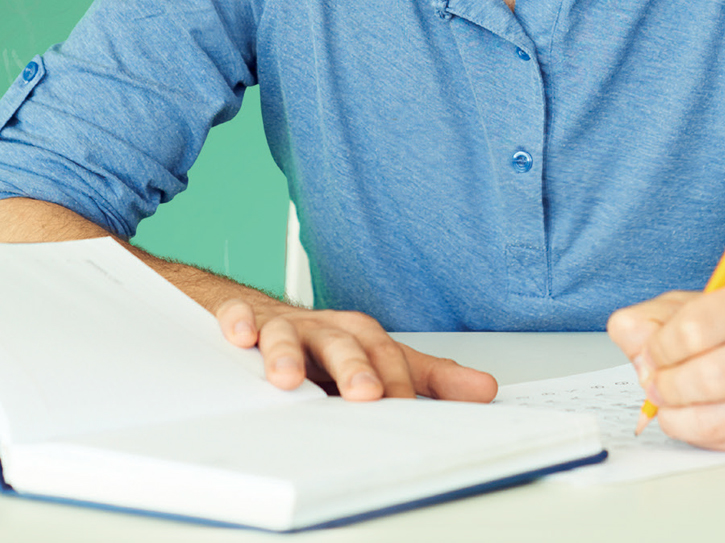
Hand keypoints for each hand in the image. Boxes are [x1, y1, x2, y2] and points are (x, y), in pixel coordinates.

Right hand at [215, 296, 496, 401]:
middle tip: (365, 394)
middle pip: (343, 343)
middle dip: (354, 368)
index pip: (387, 355)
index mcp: (361, 337)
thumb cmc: (325, 346)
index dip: (396, 380)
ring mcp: (284, 326)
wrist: (265, 316)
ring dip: (289, 353)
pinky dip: (239, 323)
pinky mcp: (244, 320)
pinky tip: (241, 337)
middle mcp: (325, 329)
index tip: (405, 407)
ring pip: (288, 334)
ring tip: (288, 379)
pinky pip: (239, 317)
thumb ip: (429, 376)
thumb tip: (485, 389)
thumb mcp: (379, 358)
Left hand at [606, 274, 724, 454]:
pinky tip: (708, 417)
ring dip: (677, 418)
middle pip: (705, 378)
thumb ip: (656, 317)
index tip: (652, 354)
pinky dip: (705, 436)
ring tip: (673, 406)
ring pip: (715, 421)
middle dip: (665, 388)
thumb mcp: (705, 306)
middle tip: (656, 386)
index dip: (658, 348)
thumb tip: (626, 334)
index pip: (693, 328)